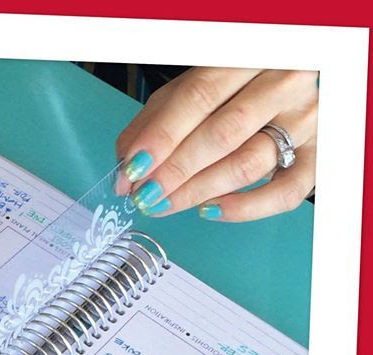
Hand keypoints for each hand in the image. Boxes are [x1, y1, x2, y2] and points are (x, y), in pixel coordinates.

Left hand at [115, 68, 317, 221]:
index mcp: (248, 57)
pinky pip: (284, 193)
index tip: (132, 167)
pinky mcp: (318, 156)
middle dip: (174, 171)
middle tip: (144, 194)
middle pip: (222, 134)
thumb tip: (125, 169)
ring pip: (247, 164)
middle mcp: (283, 84)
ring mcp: (306, 120)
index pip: (198, 97)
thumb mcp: (190, 88)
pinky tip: (209, 210)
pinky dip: (244, 209)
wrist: (294, 80)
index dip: (161, 136)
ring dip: (198, 191)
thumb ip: (154, 123)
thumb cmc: (237, 87)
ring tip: (164, 203)